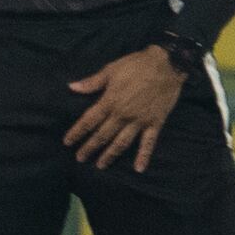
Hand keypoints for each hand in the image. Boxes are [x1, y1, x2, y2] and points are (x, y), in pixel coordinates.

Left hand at [62, 45, 185, 172]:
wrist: (167, 65)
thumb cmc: (135, 65)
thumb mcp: (110, 70)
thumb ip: (92, 83)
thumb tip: (71, 87)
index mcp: (109, 102)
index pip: (88, 121)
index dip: (77, 132)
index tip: (67, 142)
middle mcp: (122, 115)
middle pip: (102, 135)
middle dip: (90, 148)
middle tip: (80, 158)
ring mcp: (139, 121)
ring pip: (122, 142)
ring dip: (110, 155)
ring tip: (101, 165)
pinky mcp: (155, 123)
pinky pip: (149, 143)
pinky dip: (143, 156)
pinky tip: (139, 169)